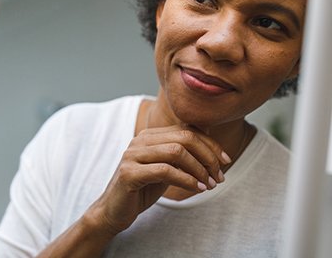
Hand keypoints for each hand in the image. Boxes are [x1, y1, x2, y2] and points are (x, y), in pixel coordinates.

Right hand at [85, 125, 229, 235]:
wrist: (114, 210)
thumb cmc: (143, 189)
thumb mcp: (166, 168)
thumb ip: (181, 155)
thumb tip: (212, 144)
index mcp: (150, 136)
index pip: (187, 130)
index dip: (210, 144)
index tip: (225, 161)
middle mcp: (140, 140)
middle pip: (184, 137)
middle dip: (208, 156)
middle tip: (219, 176)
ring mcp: (132, 155)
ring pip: (176, 151)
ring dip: (199, 169)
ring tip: (210, 185)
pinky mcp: (129, 173)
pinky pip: (165, 171)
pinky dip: (186, 180)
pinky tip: (197, 189)